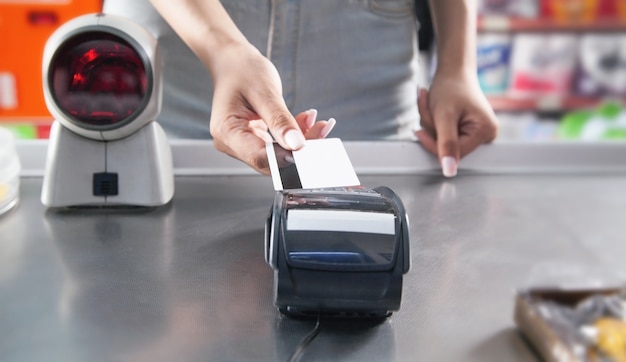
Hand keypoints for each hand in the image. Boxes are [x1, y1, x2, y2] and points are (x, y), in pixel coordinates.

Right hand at [209, 43, 334, 174]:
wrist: (233, 63)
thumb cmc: (242, 70)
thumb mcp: (264, 91)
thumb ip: (280, 119)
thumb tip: (296, 144)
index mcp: (227, 131)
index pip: (260, 157)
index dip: (287, 157)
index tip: (311, 149)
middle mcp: (231, 143)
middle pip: (270, 161)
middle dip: (299, 149)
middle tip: (321, 130)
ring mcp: (241, 145)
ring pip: (277, 156)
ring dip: (300, 142)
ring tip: (317, 123)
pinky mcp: (253, 142)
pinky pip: (277, 148)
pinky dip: (294, 137)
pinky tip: (306, 123)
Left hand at [416, 71, 497, 176]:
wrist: (453, 70)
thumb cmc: (451, 87)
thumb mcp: (444, 116)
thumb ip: (447, 144)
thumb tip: (450, 171)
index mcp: (487, 132)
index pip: (456, 154)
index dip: (434, 144)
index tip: (419, 130)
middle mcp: (487, 135)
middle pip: (450, 148)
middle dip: (433, 131)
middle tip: (428, 107)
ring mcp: (478, 134)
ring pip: (445, 142)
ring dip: (431, 126)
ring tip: (429, 102)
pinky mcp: (468, 131)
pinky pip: (445, 136)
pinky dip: (434, 124)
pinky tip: (434, 108)